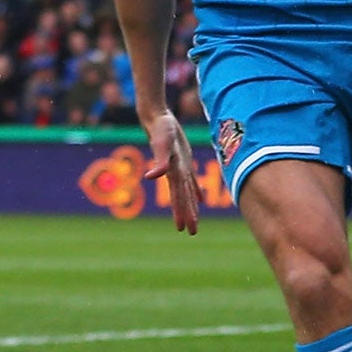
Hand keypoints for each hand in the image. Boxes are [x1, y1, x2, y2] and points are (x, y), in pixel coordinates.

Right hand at [142, 111, 200, 234]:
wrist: (157, 118)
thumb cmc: (160, 129)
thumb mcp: (162, 144)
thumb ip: (159, 161)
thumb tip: (151, 177)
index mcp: (173, 173)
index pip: (178, 197)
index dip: (180, 212)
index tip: (182, 229)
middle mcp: (176, 173)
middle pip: (183, 198)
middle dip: (187, 215)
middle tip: (191, 232)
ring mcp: (180, 168)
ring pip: (187, 192)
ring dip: (191, 206)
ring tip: (194, 221)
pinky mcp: (184, 160)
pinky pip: (191, 180)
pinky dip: (195, 190)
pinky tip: (200, 199)